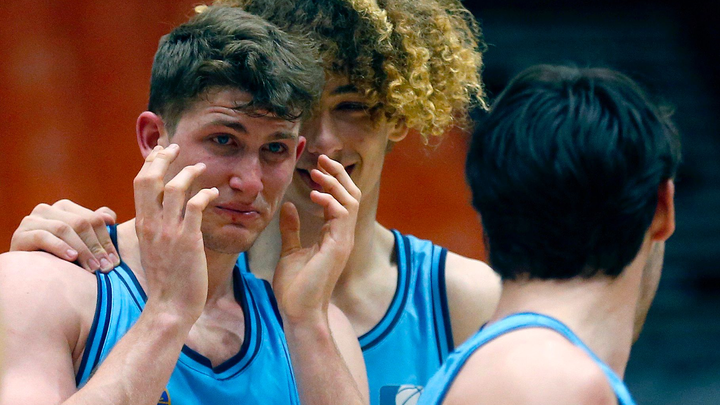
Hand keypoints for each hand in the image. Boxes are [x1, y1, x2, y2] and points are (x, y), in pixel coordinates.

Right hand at [10, 200, 119, 271]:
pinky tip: (71, 258)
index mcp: (65, 207)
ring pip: (64, 229)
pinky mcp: (21, 234)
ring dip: (82, 250)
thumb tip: (110, 218)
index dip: (107, 240)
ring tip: (92, 267)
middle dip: (96, 247)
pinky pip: (43, 236)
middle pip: (81, 223)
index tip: (115, 261)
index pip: (94, 219)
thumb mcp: (80, 240)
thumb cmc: (58, 255)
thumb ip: (95, 225)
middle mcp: (48, 209)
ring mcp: (32, 220)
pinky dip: (59, 247)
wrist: (26, 270)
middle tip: (106, 267)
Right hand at [133, 144, 218, 322]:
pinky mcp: (188, 241)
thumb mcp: (153, 249)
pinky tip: (213, 193)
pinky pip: (195, 207)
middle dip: (162, 158)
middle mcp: (152, 225)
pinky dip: (205, 194)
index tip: (161, 151)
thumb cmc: (166, 281)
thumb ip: (156, 229)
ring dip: (188, 172)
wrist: (169, 307)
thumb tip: (163, 213)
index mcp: (142, 225)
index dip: (150, 163)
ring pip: (173, 188)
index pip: (140, 184)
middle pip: (149, 179)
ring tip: (200, 167)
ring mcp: (169, 232)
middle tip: (176, 147)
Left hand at [272, 155, 360, 325]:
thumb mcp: (290, 250)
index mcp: (333, 235)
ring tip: (317, 173)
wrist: (299, 311)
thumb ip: (291, 229)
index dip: (331, 181)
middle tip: (322, 159)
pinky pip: (342, 215)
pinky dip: (331, 201)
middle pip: (351, 195)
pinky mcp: (338, 246)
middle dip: (339, 175)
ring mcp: (343, 241)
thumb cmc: (295, 287)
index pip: (341, 200)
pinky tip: (314, 195)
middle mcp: (342, 235)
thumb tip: (289, 207)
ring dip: (335, 183)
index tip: (317, 167)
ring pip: (351, 201)